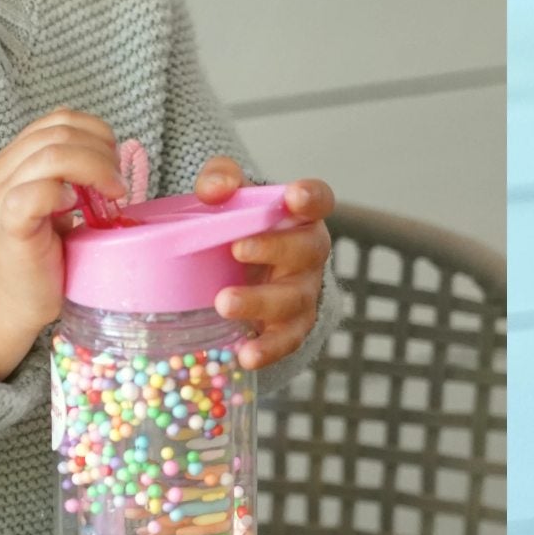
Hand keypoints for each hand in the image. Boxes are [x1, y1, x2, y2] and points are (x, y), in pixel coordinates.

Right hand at [0, 109, 125, 380]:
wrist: (6, 304)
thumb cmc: (37, 258)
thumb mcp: (55, 206)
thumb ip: (71, 178)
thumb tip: (113, 161)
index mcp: (14, 160)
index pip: (59, 120)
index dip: (96, 132)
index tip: (115, 163)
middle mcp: (2, 171)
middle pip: (60, 132)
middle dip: (102, 153)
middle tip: (118, 186)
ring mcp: (1, 195)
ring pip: (53, 154)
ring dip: (94, 170)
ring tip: (110, 197)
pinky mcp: (8, 223)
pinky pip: (37, 192)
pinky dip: (64, 194)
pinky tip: (76, 211)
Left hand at [194, 156, 333, 370]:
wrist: (237, 270)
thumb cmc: (236, 224)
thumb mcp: (226, 194)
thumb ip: (220, 180)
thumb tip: (215, 190)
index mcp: (300, 215)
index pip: (318, 200)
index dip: (311, 198)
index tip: (294, 197)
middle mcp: (309, 253)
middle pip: (307, 250)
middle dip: (274, 249)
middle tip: (236, 249)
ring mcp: (303, 292)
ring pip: (294, 299)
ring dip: (260, 302)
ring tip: (224, 304)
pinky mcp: (290, 327)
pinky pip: (286, 340)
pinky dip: (268, 349)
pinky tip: (245, 354)